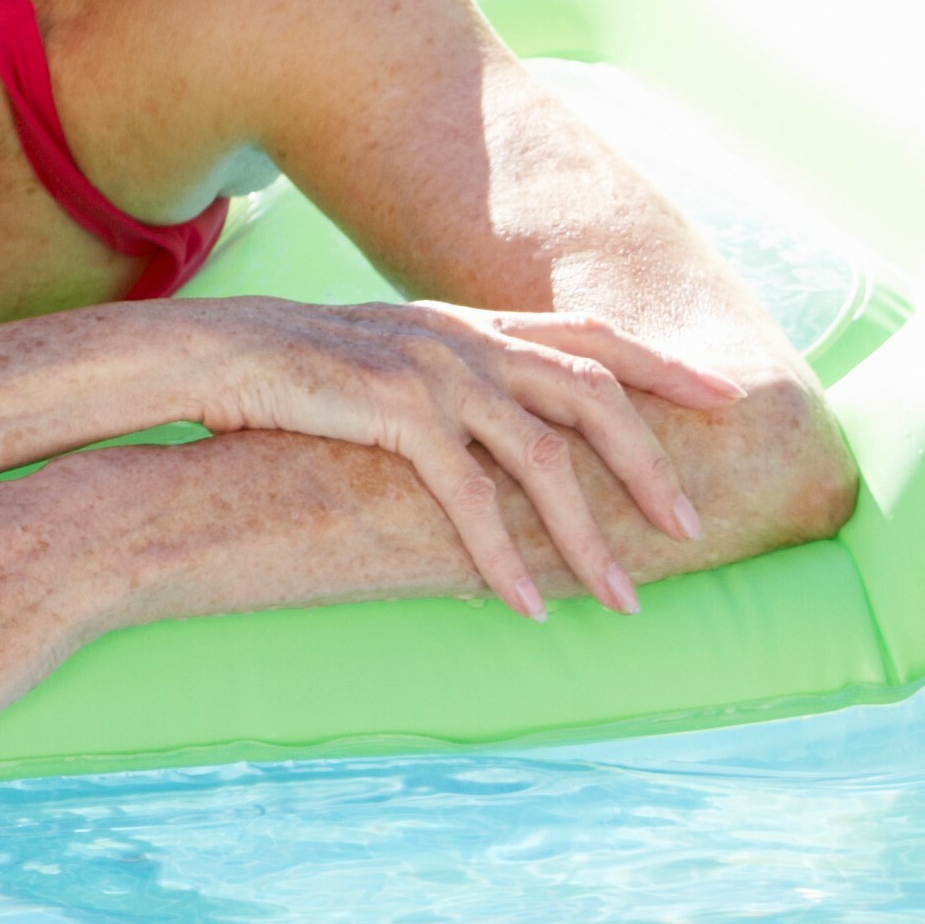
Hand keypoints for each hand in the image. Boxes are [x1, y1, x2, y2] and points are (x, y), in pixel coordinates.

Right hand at [170, 297, 729, 618]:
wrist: (198, 355)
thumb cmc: (275, 371)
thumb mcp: (374, 359)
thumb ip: (436, 378)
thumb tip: (480, 431)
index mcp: (464, 321)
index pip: (589, 334)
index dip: (664, 364)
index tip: (726, 398)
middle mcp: (461, 336)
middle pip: (594, 393)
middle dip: (654, 464)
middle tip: (692, 528)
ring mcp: (432, 369)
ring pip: (547, 456)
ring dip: (591, 535)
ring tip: (620, 598)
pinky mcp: (395, 410)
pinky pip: (473, 496)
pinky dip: (506, 555)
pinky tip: (526, 603)